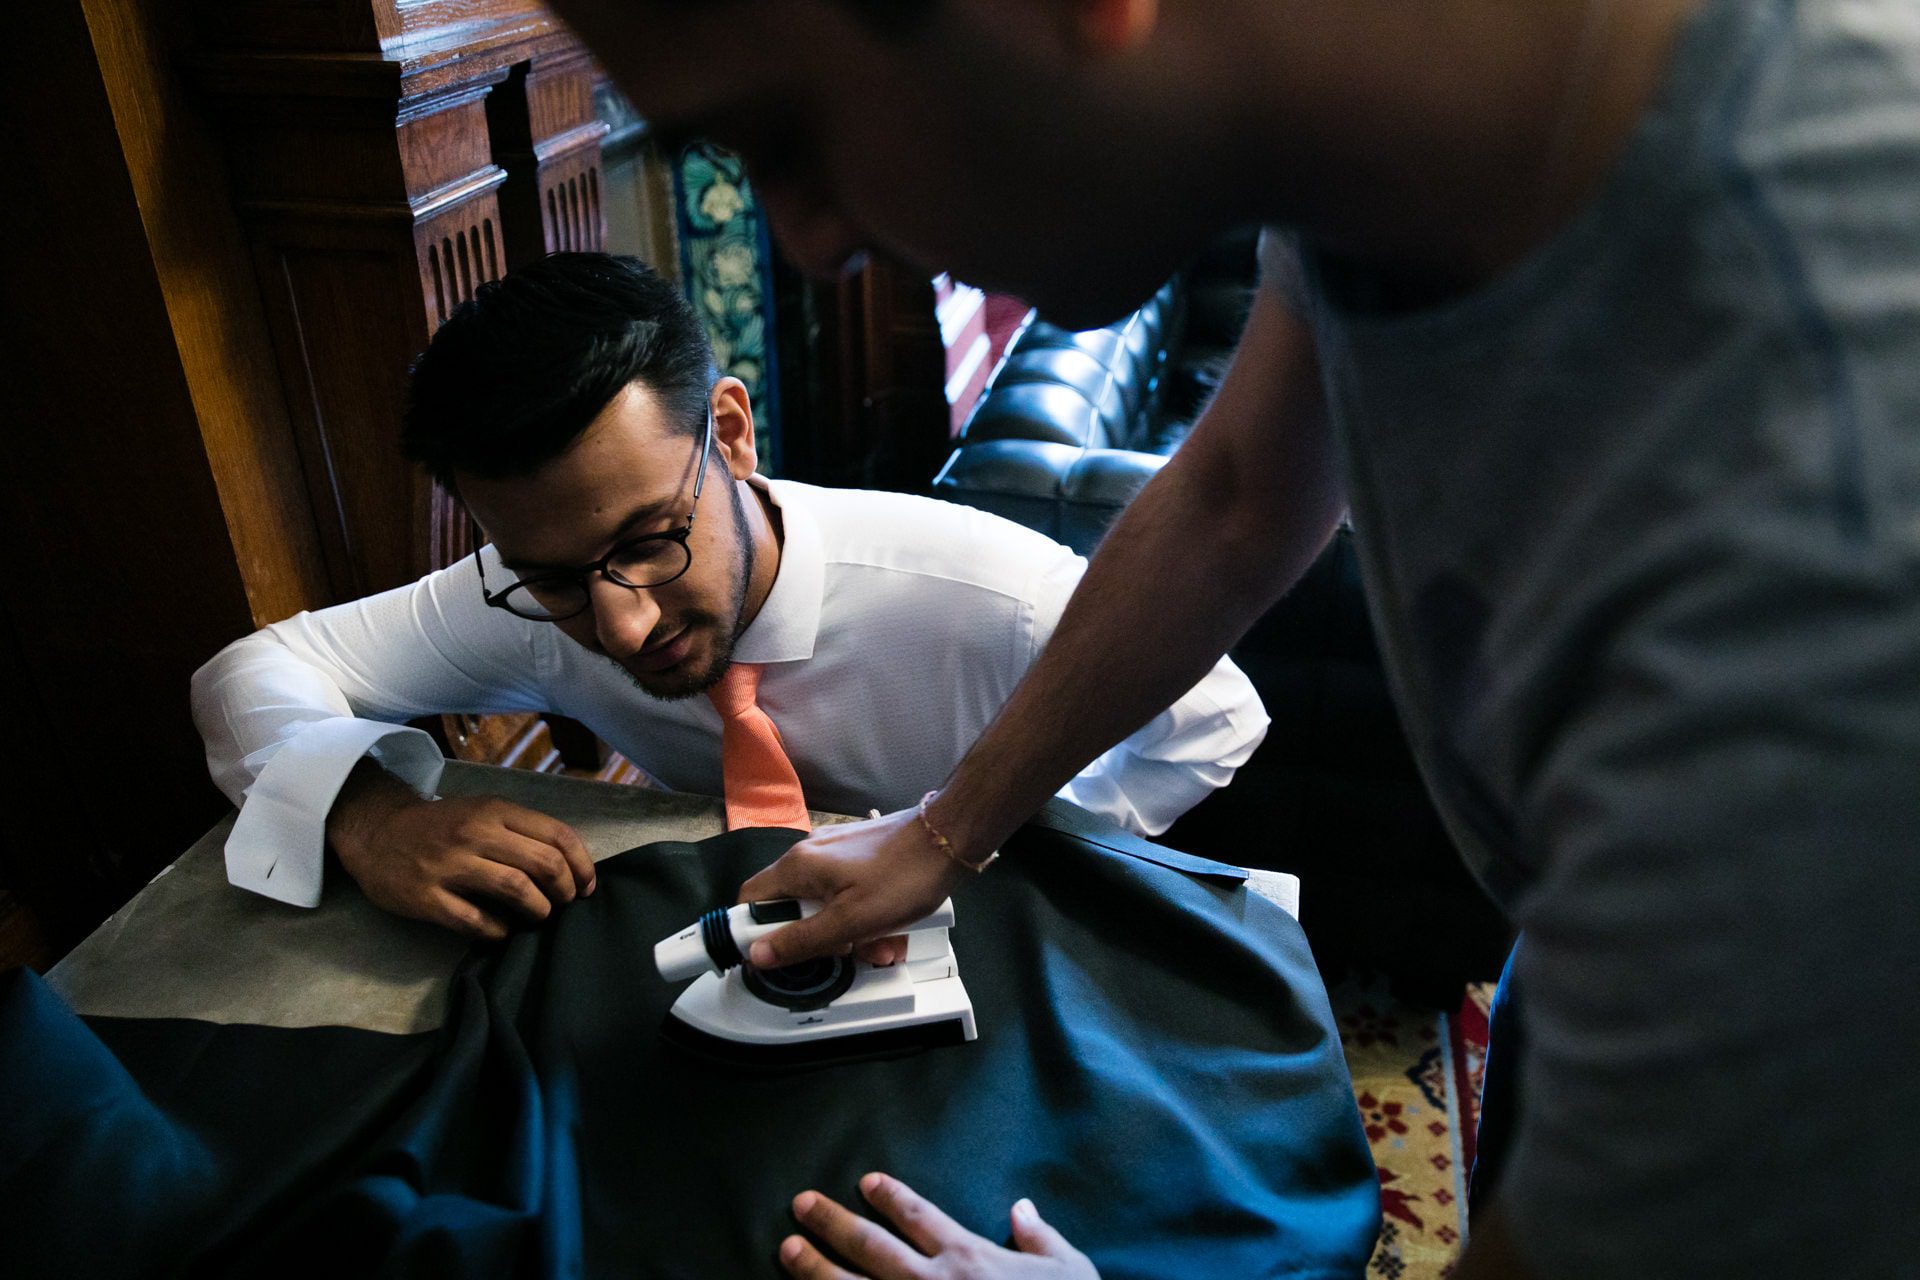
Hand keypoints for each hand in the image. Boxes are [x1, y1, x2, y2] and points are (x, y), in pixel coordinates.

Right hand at [327, 766, 594, 939]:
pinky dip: (498, 931)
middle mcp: (475, 833)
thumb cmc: (440, 825)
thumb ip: (521, 831)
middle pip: (544, 863)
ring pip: (516, 889)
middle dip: (566, 889)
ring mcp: (449, 865)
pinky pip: (475, 920)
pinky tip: (503, 932)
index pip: (558, 835)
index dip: (582, 865)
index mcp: (495, 810)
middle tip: (566, 904)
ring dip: (539, 910)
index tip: (587, 886)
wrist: (376, 831)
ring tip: (540, 916)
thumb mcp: (482, 812)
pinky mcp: (426, 896)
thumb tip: (570, 864)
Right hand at [736, 808, 966, 968]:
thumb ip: (802, 940)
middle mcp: (809, 854)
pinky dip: (863, 916)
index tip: (780, 958)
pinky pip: (848, 893)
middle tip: (847, 955)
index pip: (751, 900)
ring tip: (881, 947)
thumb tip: (756, 955)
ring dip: (848, 933)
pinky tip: (890, 931)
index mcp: (797, 866)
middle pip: (792, 906)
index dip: (755, 932)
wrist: (950, 838)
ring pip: (825, 904)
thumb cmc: (901, 880)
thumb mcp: (850, 922)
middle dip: (818, 939)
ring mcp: (836, 852)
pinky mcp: (860, 855)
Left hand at [780, 1173, 1097, 1279]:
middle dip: (831, 1223)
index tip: (865, 1183)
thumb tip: (1022, 1207)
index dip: (889, 1196)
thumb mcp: (1069, 1271)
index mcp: (969, 1257)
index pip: (918, 1215)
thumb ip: (1041, 1237)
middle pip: (869, 1245)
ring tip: (787, 1249)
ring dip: (814, 1268)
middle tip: (800, 1205)